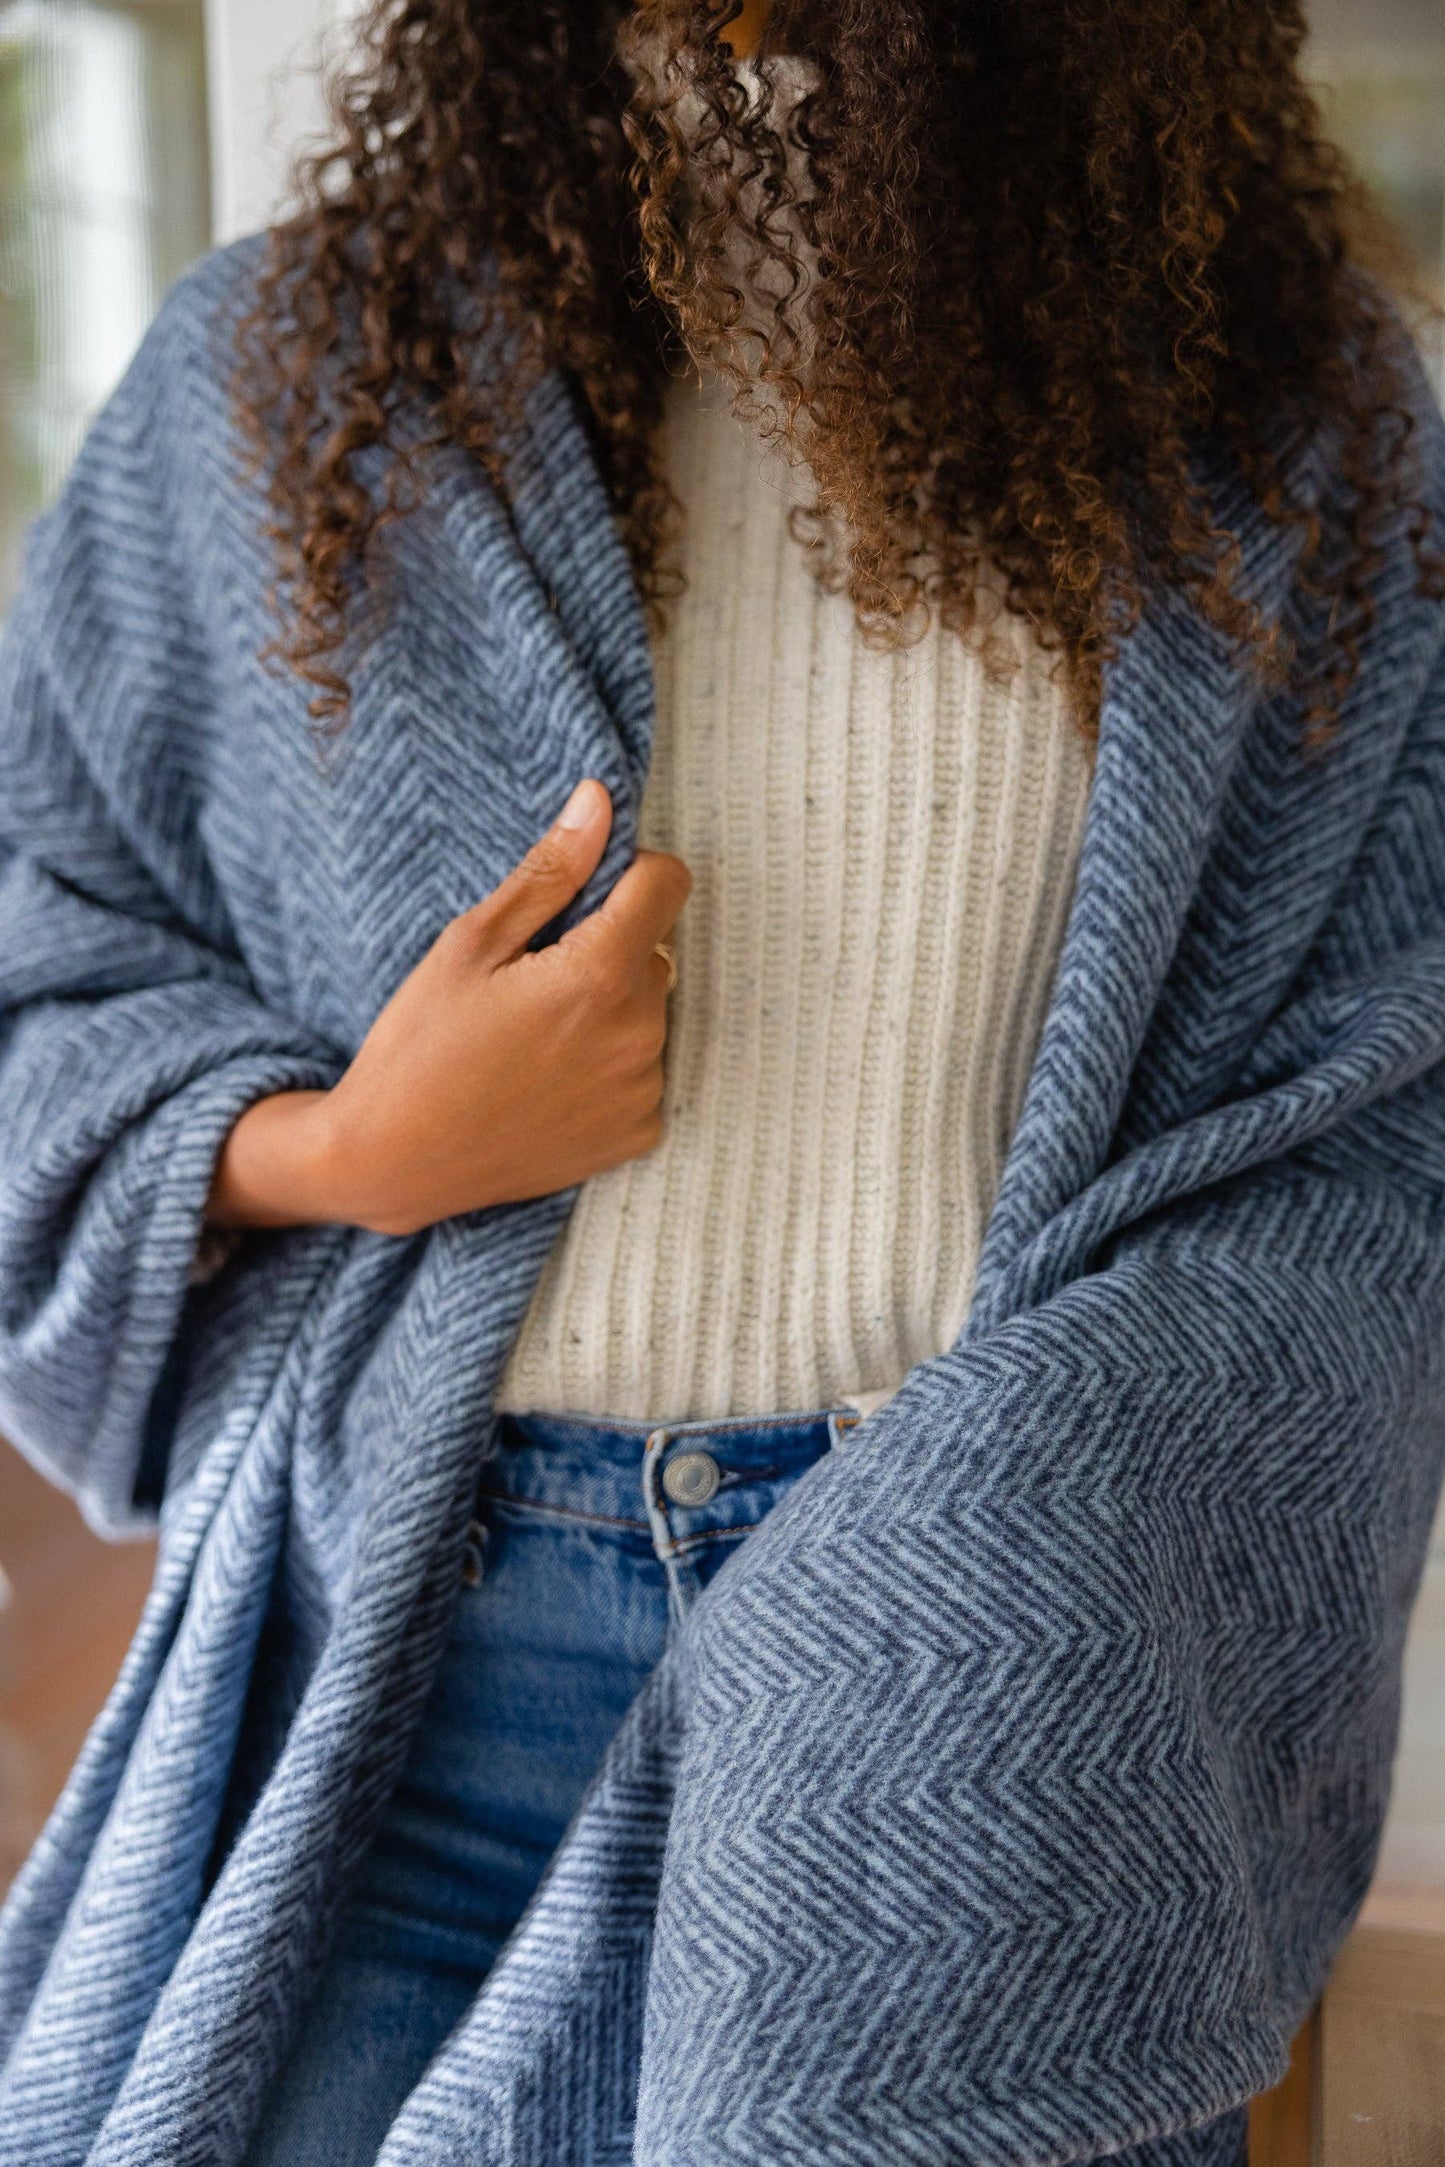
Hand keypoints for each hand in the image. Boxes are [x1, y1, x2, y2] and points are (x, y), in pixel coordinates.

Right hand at [207, 780, 689, 1236]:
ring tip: (533, 1039)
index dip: (627, 874)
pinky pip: (644, 1072)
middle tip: (530, 983)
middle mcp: (640, 1035)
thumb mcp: (471, 944)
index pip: (667, 882)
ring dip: (610, 1011)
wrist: (393, 1162)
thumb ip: (550, 873)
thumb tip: (600, 802)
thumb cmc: (420, 1045)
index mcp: (601, 975)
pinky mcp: (637, 1134)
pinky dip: (609, 1068)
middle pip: (653, 951)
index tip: (581, 896)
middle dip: (607, 950)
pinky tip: (548, 1081)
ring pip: (649, 1013)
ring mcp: (643, 1091)